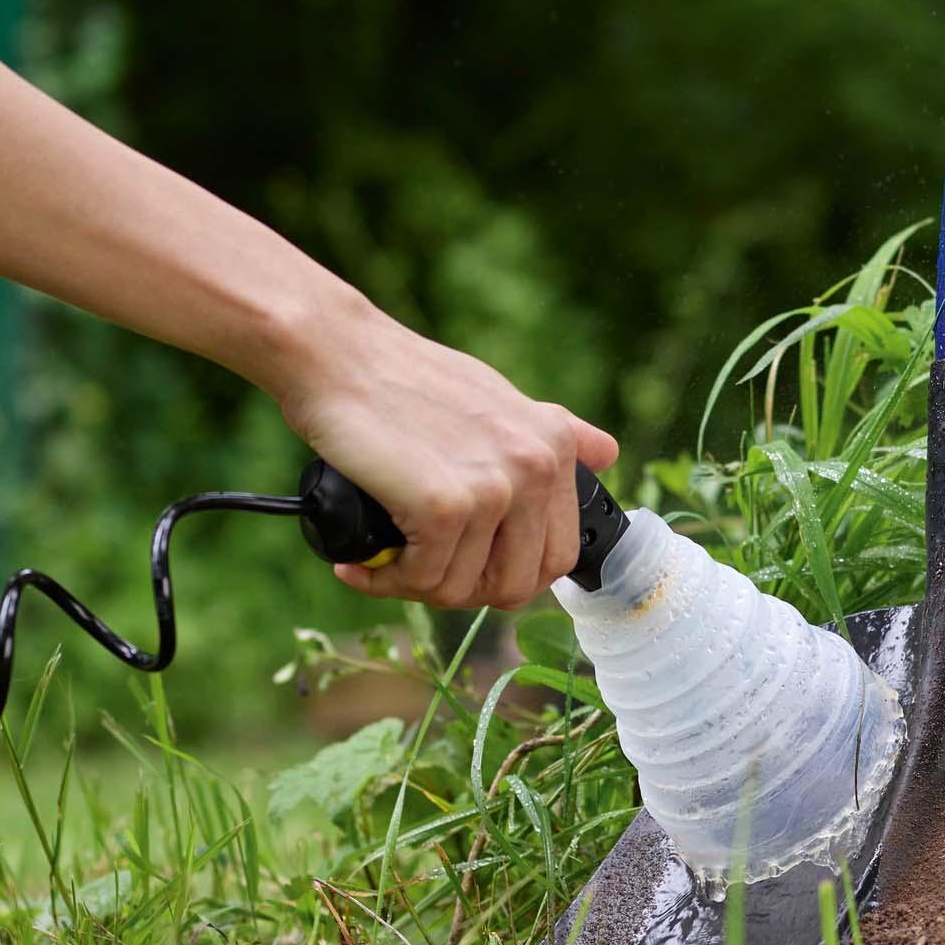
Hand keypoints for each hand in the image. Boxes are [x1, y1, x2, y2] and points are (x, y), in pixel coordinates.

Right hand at [277, 312, 618, 610]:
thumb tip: (608, 453)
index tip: (463, 566)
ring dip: (417, 588)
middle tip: (419, 571)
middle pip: (517, 583)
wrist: (336, 353)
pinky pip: (423, 580)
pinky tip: (360, 565)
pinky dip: (385, 582)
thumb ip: (551, 432)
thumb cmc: (403, 378)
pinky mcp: (444, 506)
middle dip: (465, 591)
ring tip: (383, 562)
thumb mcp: (498, 398)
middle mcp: (535, 466)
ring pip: (464, 589)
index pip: (557, 556)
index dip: (506, 575)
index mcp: (554, 445)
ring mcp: (493, 488)